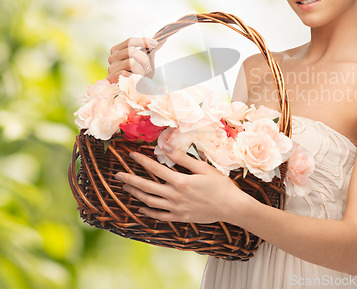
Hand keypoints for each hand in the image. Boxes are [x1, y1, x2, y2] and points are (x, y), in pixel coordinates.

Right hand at [107, 37, 157, 82]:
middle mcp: (112, 57)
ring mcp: (111, 67)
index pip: (130, 41)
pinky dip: (136, 77)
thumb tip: (161, 39)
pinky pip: (128, 73)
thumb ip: (150, 50)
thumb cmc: (139, 74)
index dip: (143, 41)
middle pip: (131, 51)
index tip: (155, 44)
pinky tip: (136, 79)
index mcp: (118, 50)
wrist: (134, 91)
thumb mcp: (145, 60)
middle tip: (147, 67)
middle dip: (144, 59)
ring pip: (131, 62)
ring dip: (141, 69)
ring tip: (141, 75)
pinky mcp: (112, 78)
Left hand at [114, 149, 244, 223]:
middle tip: (117, 174)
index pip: (155, 169)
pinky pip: (159, 216)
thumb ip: (182, 158)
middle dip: (130, 179)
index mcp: (180, 181)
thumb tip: (166, 146)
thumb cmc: (220, 185)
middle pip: (147, 187)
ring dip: (136, 194)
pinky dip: (148, 212)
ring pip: (149, 202)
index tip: (131, 154)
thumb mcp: (203, 168)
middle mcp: (174, 196)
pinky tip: (141, 207)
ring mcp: (176, 209)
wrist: (231, 207)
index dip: (142, 161)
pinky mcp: (179, 218)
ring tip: (126, 187)